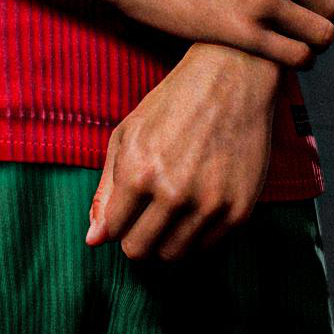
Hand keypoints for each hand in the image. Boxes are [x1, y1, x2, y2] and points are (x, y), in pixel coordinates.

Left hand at [86, 44, 280, 260]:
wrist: (233, 78)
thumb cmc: (174, 103)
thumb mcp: (127, 136)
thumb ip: (106, 189)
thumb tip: (94, 239)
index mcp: (138, 172)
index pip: (114, 232)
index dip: (117, 224)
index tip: (129, 211)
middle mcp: (173, 193)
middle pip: (140, 250)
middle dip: (138, 238)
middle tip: (148, 217)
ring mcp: (209, 203)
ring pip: (173, 254)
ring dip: (167, 240)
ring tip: (173, 213)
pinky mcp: (239, 209)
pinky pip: (207, 246)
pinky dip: (197, 234)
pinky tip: (198, 207)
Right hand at [114, 0, 333, 60]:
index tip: (315, 6)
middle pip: (332, 6)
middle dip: (323, 20)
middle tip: (307, 30)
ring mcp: (262, 0)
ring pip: (321, 33)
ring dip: (316, 45)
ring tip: (302, 48)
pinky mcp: (242, 31)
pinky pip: (294, 55)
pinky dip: (299, 61)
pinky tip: (289, 62)